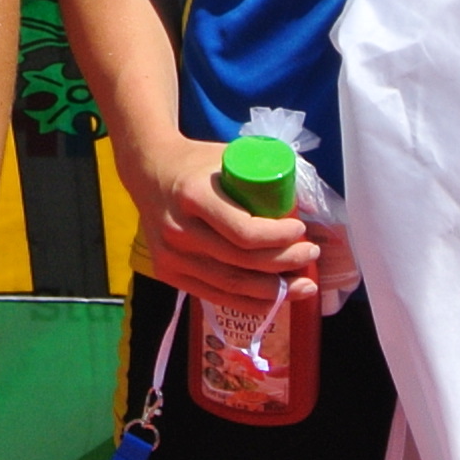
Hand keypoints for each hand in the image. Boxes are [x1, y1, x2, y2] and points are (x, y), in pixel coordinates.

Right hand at [118, 132, 328, 315]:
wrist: (148, 170)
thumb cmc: (197, 163)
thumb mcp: (229, 156)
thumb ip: (264, 175)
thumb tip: (308, 205)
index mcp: (193, 195)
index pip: (243, 231)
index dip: (278, 237)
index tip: (300, 229)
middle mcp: (178, 230)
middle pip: (241, 261)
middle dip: (285, 263)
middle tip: (310, 255)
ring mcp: (170, 255)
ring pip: (231, 285)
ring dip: (274, 291)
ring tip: (304, 286)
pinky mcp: (167, 272)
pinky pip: (214, 295)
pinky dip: (248, 303)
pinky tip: (273, 300)